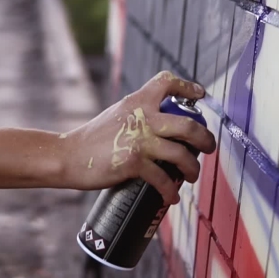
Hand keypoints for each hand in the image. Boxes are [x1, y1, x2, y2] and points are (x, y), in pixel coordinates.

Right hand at [62, 71, 216, 204]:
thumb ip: (139, 115)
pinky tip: (171, 195)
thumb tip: (165, 127)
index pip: (167, 82)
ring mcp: (140, 140)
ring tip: (192, 175)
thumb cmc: (93, 139)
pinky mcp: (134, 163)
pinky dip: (170, 190)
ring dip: (192, 169)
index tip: (201, 95)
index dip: (188, 87)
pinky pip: (163, 179)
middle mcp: (143, 117)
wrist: (69, 156)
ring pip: (181, 155)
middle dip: (205, 139)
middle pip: (188, 125)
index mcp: (138, 100)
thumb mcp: (118, 114)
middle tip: (209, 147)